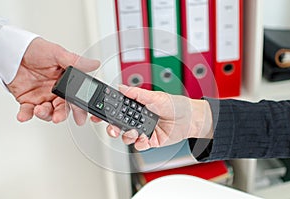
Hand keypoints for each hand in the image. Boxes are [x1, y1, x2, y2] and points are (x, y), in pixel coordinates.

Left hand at [7, 37, 99, 124]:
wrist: (12, 50)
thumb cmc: (35, 49)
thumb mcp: (57, 53)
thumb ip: (76, 62)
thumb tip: (94, 64)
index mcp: (67, 82)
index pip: (77, 98)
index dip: (80, 109)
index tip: (80, 116)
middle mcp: (56, 92)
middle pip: (63, 109)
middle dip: (62, 115)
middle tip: (58, 117)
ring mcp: (43, 97)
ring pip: (48, 113)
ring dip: (44, 114)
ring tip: (39, 110)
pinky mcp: (28, 100)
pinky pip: (28, 112)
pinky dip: (26, 115)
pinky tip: (24, 115)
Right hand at [91, 85, 213, 150]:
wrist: (191, 119)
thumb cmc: (176, 105)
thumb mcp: (156, 96)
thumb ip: (137, 93)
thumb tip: (121, 87)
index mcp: (138, 106)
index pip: (118, 108)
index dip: (107, 111)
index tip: (98, 113)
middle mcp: (139, 118)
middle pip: (119, 124)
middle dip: (112, 127)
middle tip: (112, 128)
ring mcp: (144, 130)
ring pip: (126, 136)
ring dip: (127, 135)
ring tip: (135, 132)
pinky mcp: (150, 141)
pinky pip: (139, 145)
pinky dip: (140, 143)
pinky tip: (145, 138)